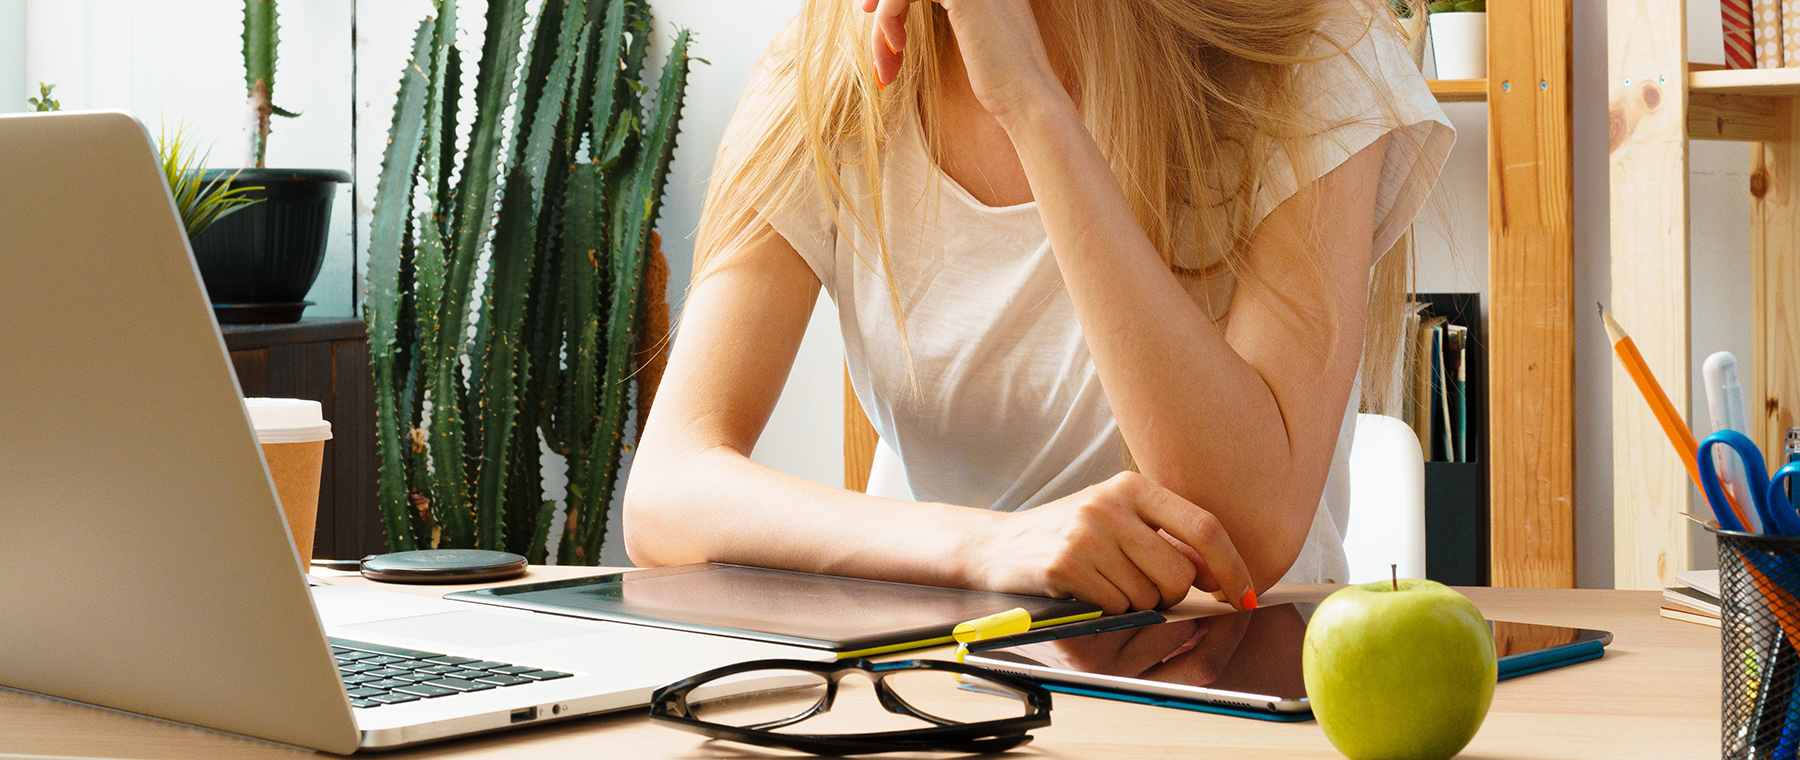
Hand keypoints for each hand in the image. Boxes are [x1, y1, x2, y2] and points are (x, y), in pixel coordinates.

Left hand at [861, 0, 1068, 121]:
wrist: (1028, 99)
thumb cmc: (1002, 81)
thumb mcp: (972, 38)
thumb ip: (954, 13)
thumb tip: (904, 14)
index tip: (875, 16)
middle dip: (883, 2)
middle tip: (869, 28)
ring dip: (884, 23)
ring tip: (886, 63)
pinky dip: (888, 20)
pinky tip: (896, 50)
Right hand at [962, 472, 1255, 614]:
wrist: (997, 546)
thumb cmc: (1068, 536)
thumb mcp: (1117, 520)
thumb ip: (1164, 536)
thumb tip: (1218, 575)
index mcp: (1133, 486)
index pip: (1204, 527)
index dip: (1232, 566)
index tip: (1244, 596)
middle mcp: (1111, 503)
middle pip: (1180, 573)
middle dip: (1173, 597)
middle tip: (1146, 593)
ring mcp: (1086, 532)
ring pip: (1150, 596)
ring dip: (1136, 606)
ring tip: (1106, 587)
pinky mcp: (1066, 564)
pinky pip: (1116, 608)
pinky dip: (1108, 612)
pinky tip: (1086, 595)